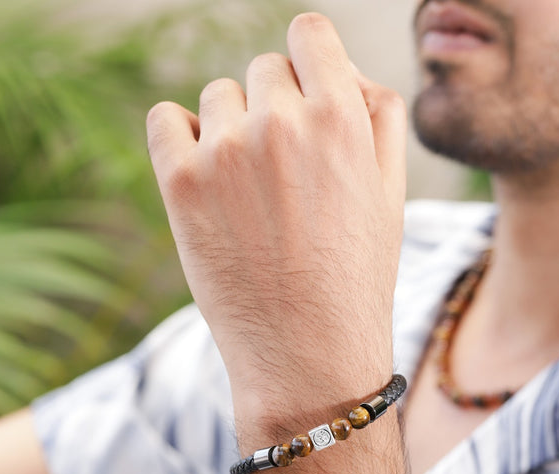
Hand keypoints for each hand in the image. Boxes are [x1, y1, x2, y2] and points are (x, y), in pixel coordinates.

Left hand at [146, 13, 406, 417]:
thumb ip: (378, 115)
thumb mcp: (392, 193)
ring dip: (233, 129)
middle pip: (264, 70)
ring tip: (254, 197)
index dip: (309, 60)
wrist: (308, 354)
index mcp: (342, 117)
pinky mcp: (180, 182)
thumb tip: (341, 69)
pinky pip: (166, 118)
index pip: (310, 33)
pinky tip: (209, 182)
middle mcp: (282, 121)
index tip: (305, 92)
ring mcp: (226, 150)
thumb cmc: (355, 277)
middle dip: (276, 109)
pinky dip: (182, 138)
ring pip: (218, 96)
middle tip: (286, 175)